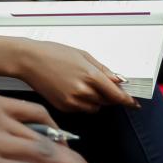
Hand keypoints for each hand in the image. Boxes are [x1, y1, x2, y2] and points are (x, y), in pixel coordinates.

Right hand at [16, 40, 138, 113]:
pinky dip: (83, 103)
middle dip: (109, 95)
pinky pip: (81, 110)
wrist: (29, 60)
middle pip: (107, 102)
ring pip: (95, 108)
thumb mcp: (82, 55)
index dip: (127, 100)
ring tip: (83, 85)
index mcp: (90, 75)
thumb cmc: (53, 53)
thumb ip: (103, 69)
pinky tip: (73, 89)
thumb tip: (119, 79)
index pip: (116, 94)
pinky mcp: (63, 107)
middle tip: (101, 85)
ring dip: (96, 100)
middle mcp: (82, 91)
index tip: (134, 103)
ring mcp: (72, 101)